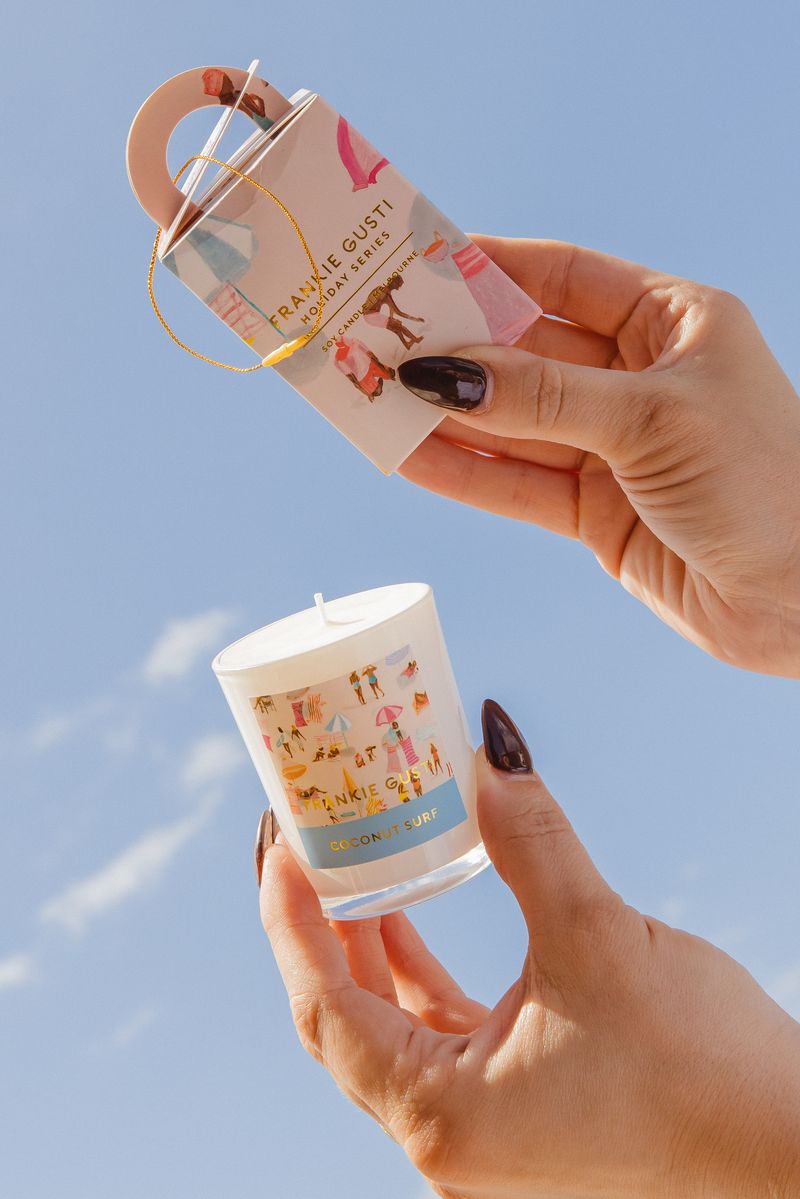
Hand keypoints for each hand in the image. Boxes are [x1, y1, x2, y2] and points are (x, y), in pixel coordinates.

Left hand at [258, 701, 799, 1198]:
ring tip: (346, 859)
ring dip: (361, 943)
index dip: (289, 917)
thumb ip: (528, 837)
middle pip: (340, 1017)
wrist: (782, 1149)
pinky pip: (428, 1034)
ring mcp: (473, 1130)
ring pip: (382, 1026)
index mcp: (442, 1114)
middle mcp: (443, 1138)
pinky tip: (402, 910)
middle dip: (314, 924)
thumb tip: (486, 743)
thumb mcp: (598, 936)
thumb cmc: (699, 1065)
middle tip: (298, 838)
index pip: (323, 1004)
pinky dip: (407, 972)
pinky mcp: (505, 1109)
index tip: (276, 839)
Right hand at [397, 239, 799, 676]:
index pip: (564, 277)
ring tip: (369, 401)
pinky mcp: (596, 512)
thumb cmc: (764, 482)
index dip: (491, 269)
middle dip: (452, 349)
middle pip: (525, 352)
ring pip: (511, 424)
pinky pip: (517, 484)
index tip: (416, 263)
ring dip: (443, 416)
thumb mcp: (652, 419)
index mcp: (673, 322)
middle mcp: (638, 379)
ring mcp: (613, 448)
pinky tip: (407, 459)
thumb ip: (543, 396)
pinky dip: (463, 473)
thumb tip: (443, 374)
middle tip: (373, 338)